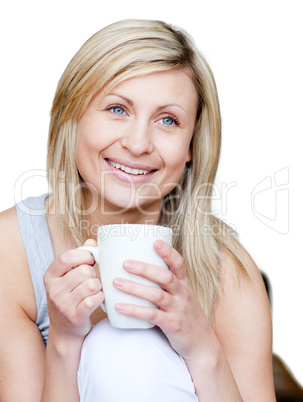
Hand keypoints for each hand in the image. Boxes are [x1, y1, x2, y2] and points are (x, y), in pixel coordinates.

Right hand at [43, 239, 103, 339]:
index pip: (66, 257)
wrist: (65, 330)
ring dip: (98, 287)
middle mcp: (54, 290)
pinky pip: (95, 299)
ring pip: (92, 284)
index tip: (90, 259)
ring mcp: (63, 304)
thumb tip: (92, 242)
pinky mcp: (75, 316)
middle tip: (91, 281)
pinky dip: (100, 298)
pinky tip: (96, 300)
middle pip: (84, 271)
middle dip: (93, 275)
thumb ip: (79, 258)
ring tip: (93, 291)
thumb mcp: (68, 277)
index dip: (83, 255)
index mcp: (50, 276)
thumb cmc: (69, 298)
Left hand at [113, 240, 209, 359]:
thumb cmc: (184, 314)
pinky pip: (152, 316)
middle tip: (125, 263)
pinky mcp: (172, 325)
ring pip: (156, 295)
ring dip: (135, 288)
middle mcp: (182, 294)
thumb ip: (163, 285)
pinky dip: (134, 310)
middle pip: (165, 277)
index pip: (179, 264)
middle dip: (145, 269)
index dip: (168, 252)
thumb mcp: (180, 296)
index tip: (155, 242)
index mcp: (183, 284)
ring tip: (116, 282)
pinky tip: (119, 306)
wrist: (202, 343)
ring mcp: (178, 309)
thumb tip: (136, 269)